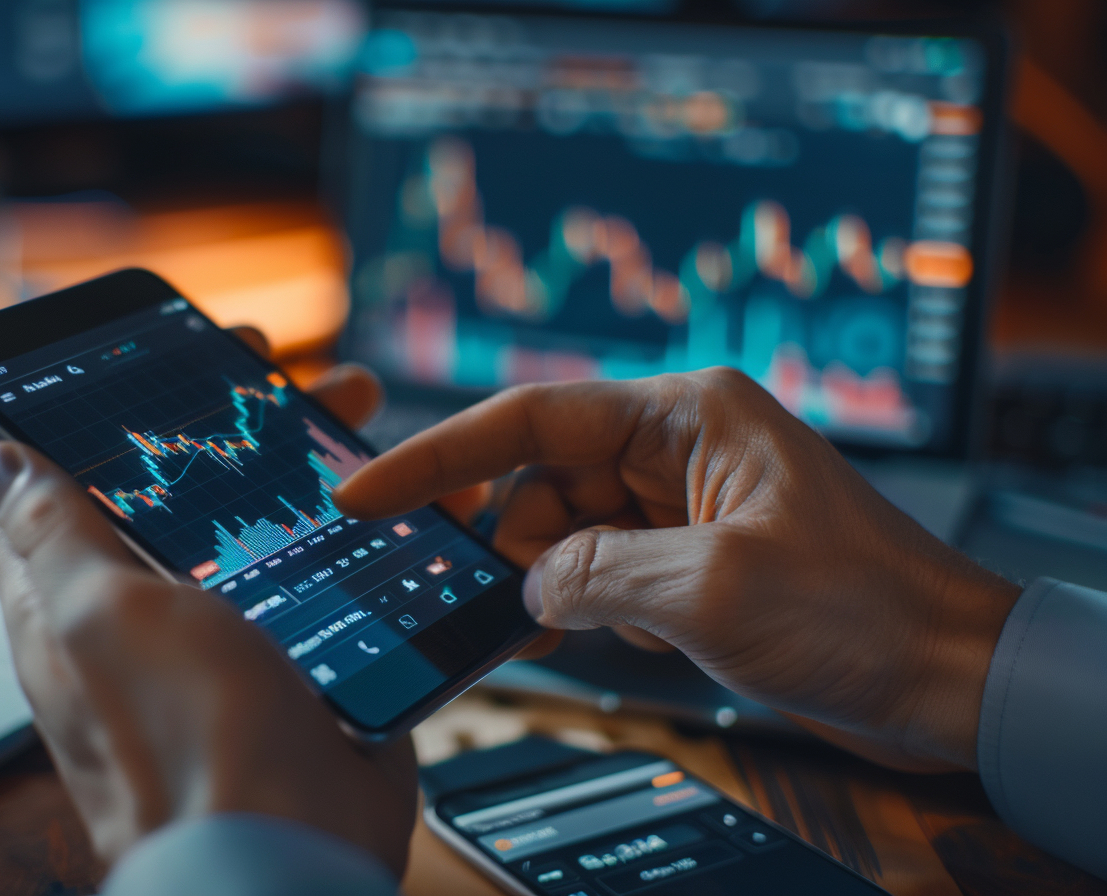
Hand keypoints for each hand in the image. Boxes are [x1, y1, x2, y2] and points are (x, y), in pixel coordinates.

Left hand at [0, 330, 415, 871]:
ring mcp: (226, 630)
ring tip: (348, 402)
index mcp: (73, 597)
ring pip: (254, 514)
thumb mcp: (104, 615)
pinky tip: (398, 495)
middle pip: (168, 483)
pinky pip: (320, 567)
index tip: (121, 348)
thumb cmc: (188, 740)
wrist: (291, 842)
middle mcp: (145, 609)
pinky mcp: (297, 653)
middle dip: (216, 411)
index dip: (68, 405)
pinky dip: (355, 521)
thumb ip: (53, 534)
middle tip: (265, 360)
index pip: (38, 481)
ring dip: (296, 452)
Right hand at [335, 369, 1020, 771]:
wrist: (946, 675)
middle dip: (511, 544)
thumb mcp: (707, 590)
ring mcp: (682, 504)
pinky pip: (605, 572)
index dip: (436, 456)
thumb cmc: (859, 609)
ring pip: (568, 534)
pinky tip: (630, 644)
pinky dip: (592, 610)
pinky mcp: (691, 558)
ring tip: (581, 637)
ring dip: (558, 588)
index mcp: (684, 414)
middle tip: (489, 606)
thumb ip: (591, 575)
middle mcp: (676, 446)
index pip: (530, 418)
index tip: (364, 495)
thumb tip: (524, 583)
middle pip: (541, 481)